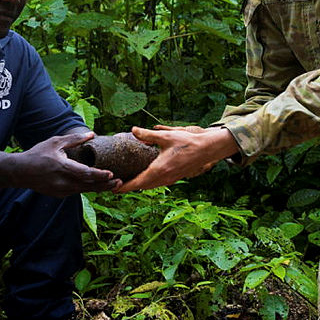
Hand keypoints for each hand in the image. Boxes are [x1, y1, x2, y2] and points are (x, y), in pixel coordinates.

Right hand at [15, 131, 121, 196]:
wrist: (20, 172)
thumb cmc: (38, 154)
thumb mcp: (55, 142)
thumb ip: (74, 140)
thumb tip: (92, 134)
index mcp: (62, 167)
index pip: (85, 174)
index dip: (99, 175)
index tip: (112, 174)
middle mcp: (63, 182)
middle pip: (89, 186)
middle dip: (105, 185)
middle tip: (120, 182)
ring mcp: (61, 190)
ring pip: (85, 191)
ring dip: (99, 188)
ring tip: (114, 185)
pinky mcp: (59, 194)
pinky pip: (77, 192)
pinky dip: (88, 189)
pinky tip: (98, 186)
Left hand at [114, 126, 238, 193]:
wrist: (207, 149)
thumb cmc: (187, 142)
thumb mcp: (165, 136)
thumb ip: (148, 135)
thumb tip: (133, 130)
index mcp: (159, 170)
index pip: (138, 183)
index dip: (124, 187)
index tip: (113, 189)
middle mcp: (164, 178)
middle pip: (142, 187)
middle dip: (129, 187)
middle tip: (115, 185)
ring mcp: (171, 180)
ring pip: (150, 186)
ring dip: (139, 185)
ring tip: (127, 182)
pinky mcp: (175, 178)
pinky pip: (158, 183)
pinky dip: (148, 182)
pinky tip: (145, 177)